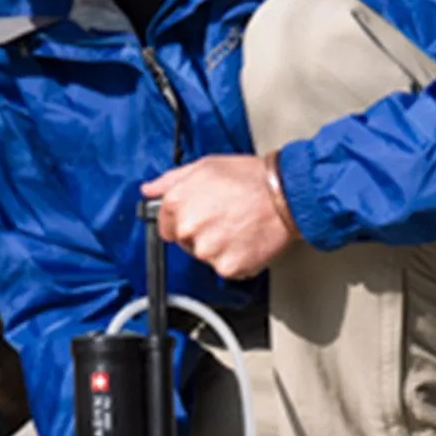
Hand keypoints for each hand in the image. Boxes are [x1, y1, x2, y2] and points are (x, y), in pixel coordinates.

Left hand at [141, 154, 297, 279]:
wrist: (287, 194)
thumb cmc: (251, 178)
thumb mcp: (205, 166)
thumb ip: (171, 180)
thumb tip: (149, 189)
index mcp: (178, 202)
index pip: (166, 226)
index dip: (184, 221)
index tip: (202, 217)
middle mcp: (189, 227)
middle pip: (186, 243)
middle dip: (202, 234)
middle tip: (226, 217)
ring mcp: (208, 249)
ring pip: (206, 257)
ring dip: (220, 247)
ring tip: (239, 226)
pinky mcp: (228, 266)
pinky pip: (227, 268)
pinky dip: (237, 259)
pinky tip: (247, 239)